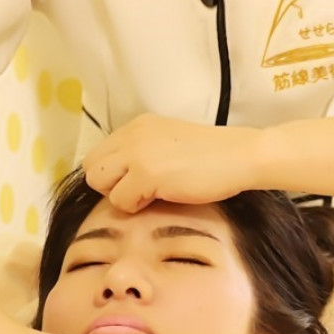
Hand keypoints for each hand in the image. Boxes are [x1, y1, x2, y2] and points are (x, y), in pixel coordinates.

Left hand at [82, 113, 260, 210]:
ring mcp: (137, 153)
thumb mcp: (171, 143)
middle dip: (110, 185)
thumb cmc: (215, 156)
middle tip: (139, 193)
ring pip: (99, 182)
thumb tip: (126, 178)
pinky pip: (120, 201)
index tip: (137, 183)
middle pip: (92, 167)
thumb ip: (145, 152)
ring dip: (120, 196)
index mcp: (137, 126)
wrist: (241, 156)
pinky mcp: (146, 174)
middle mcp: (131, 135)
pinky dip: (137, 207)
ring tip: (149, 197)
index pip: (100, 153)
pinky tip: (162, 199)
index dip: (114, 174)